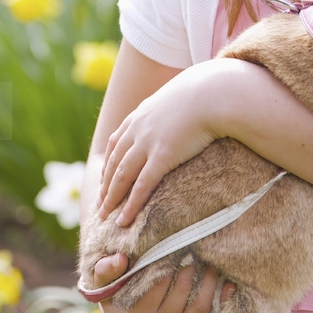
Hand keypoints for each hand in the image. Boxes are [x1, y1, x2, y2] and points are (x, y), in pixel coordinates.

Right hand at [94, 253, 237, 312]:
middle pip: (181, 291)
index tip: (174, 239)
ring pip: (201, 305)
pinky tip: (227, 280)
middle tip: (197, 240)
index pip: (157, 282)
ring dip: (209, 279)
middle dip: (190, 265)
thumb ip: (105, 271)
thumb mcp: (104, 288)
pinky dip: (223, 298)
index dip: (167, 258)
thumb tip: (120, 258)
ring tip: (209, 257)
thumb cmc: (117, 299)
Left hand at [97, 62, 225, 226]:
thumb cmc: (204, 93)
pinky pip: (142, 186)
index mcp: (140, 114)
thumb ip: (171, 107)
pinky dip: (131, 205)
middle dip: (105, 185)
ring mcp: (147, 143)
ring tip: (105, 216)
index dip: (108, 163)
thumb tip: (181, 110)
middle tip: (99, 204)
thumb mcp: (179, 96)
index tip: (103, 178)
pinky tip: (124, 219)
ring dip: (111, 198)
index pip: (116, 142)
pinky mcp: (162, 156)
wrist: (213, 92)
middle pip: (114, 162)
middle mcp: (137, 129)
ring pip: (122, 176)